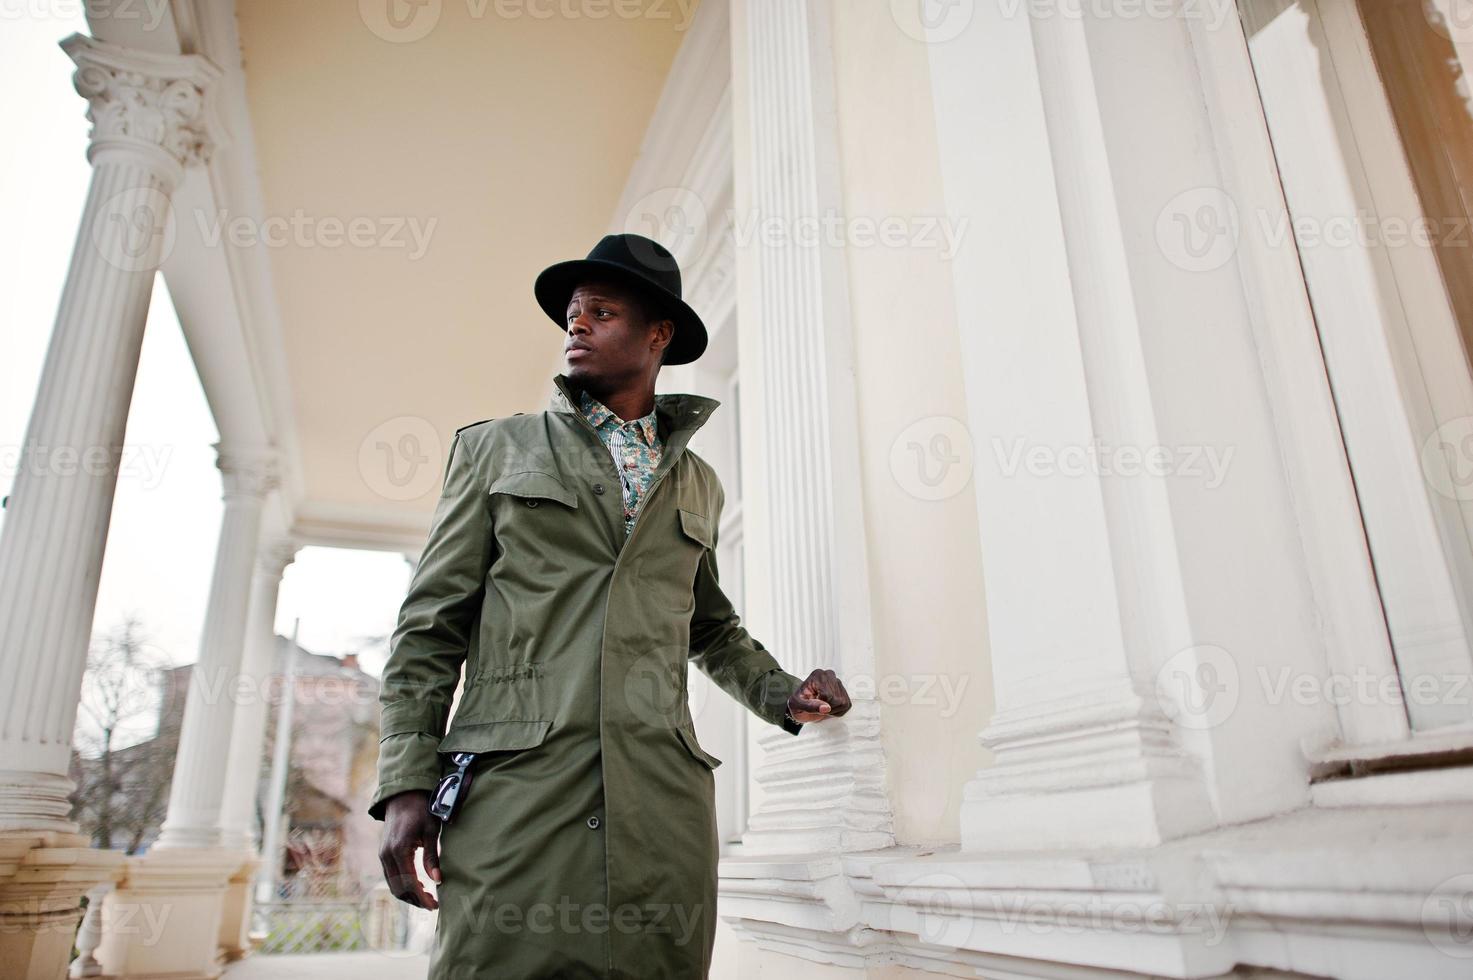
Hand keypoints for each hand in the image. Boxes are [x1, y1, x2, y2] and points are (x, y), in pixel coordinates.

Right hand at [378, 790, 441, 909]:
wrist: (403, 795)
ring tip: (427, 898)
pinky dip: (402, 886)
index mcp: (399, 850)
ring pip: (393, 885)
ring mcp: (382, 855)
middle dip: (415, 900)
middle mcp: (387, 855)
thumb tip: (437, 881)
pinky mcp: (383, 854)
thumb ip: (432, 856)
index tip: (435, 905)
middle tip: (433, 905)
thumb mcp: (431, 831)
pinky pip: (391, 876)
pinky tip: (417, 886)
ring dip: (408, 895)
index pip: (409, 883)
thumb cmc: (421, 810)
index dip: (422, 897)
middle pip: (398, 889)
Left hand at [787, 668, 851, 722]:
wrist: (800, 705)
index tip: (812, 703)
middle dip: (827, 708)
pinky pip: (847, 706)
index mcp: (817, 675)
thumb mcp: (797, 705)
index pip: (827, 695)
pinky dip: (838, 711)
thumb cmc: (797, 703)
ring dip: (832, 710)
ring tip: (822, 706)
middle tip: (817, 706)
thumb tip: (826, 708)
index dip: (820, 705)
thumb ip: (810, 706)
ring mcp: (837, 682)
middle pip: (837, 700)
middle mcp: (829, 675)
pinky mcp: (843, 691)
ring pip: (843, 703)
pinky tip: (828, 707)